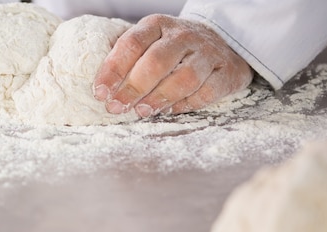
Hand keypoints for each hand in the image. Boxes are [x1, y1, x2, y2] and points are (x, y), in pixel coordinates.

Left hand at [93, 14, 253, 116]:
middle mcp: (183, 35)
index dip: (113, 69)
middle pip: (157, 61)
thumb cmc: (172, 50)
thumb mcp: (149, 43)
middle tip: (117, 107)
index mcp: (157, 25)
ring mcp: (207, 54)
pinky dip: (185, 105)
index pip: (132, 43)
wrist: (223, 43)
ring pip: (184, 78)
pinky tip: (169, 111)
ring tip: (142, 111)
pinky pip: (206, 93)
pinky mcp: (226, 73)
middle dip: (133, 87)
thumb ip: (126, 60)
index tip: (100, 92)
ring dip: (159, 98)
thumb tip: (100, 90)